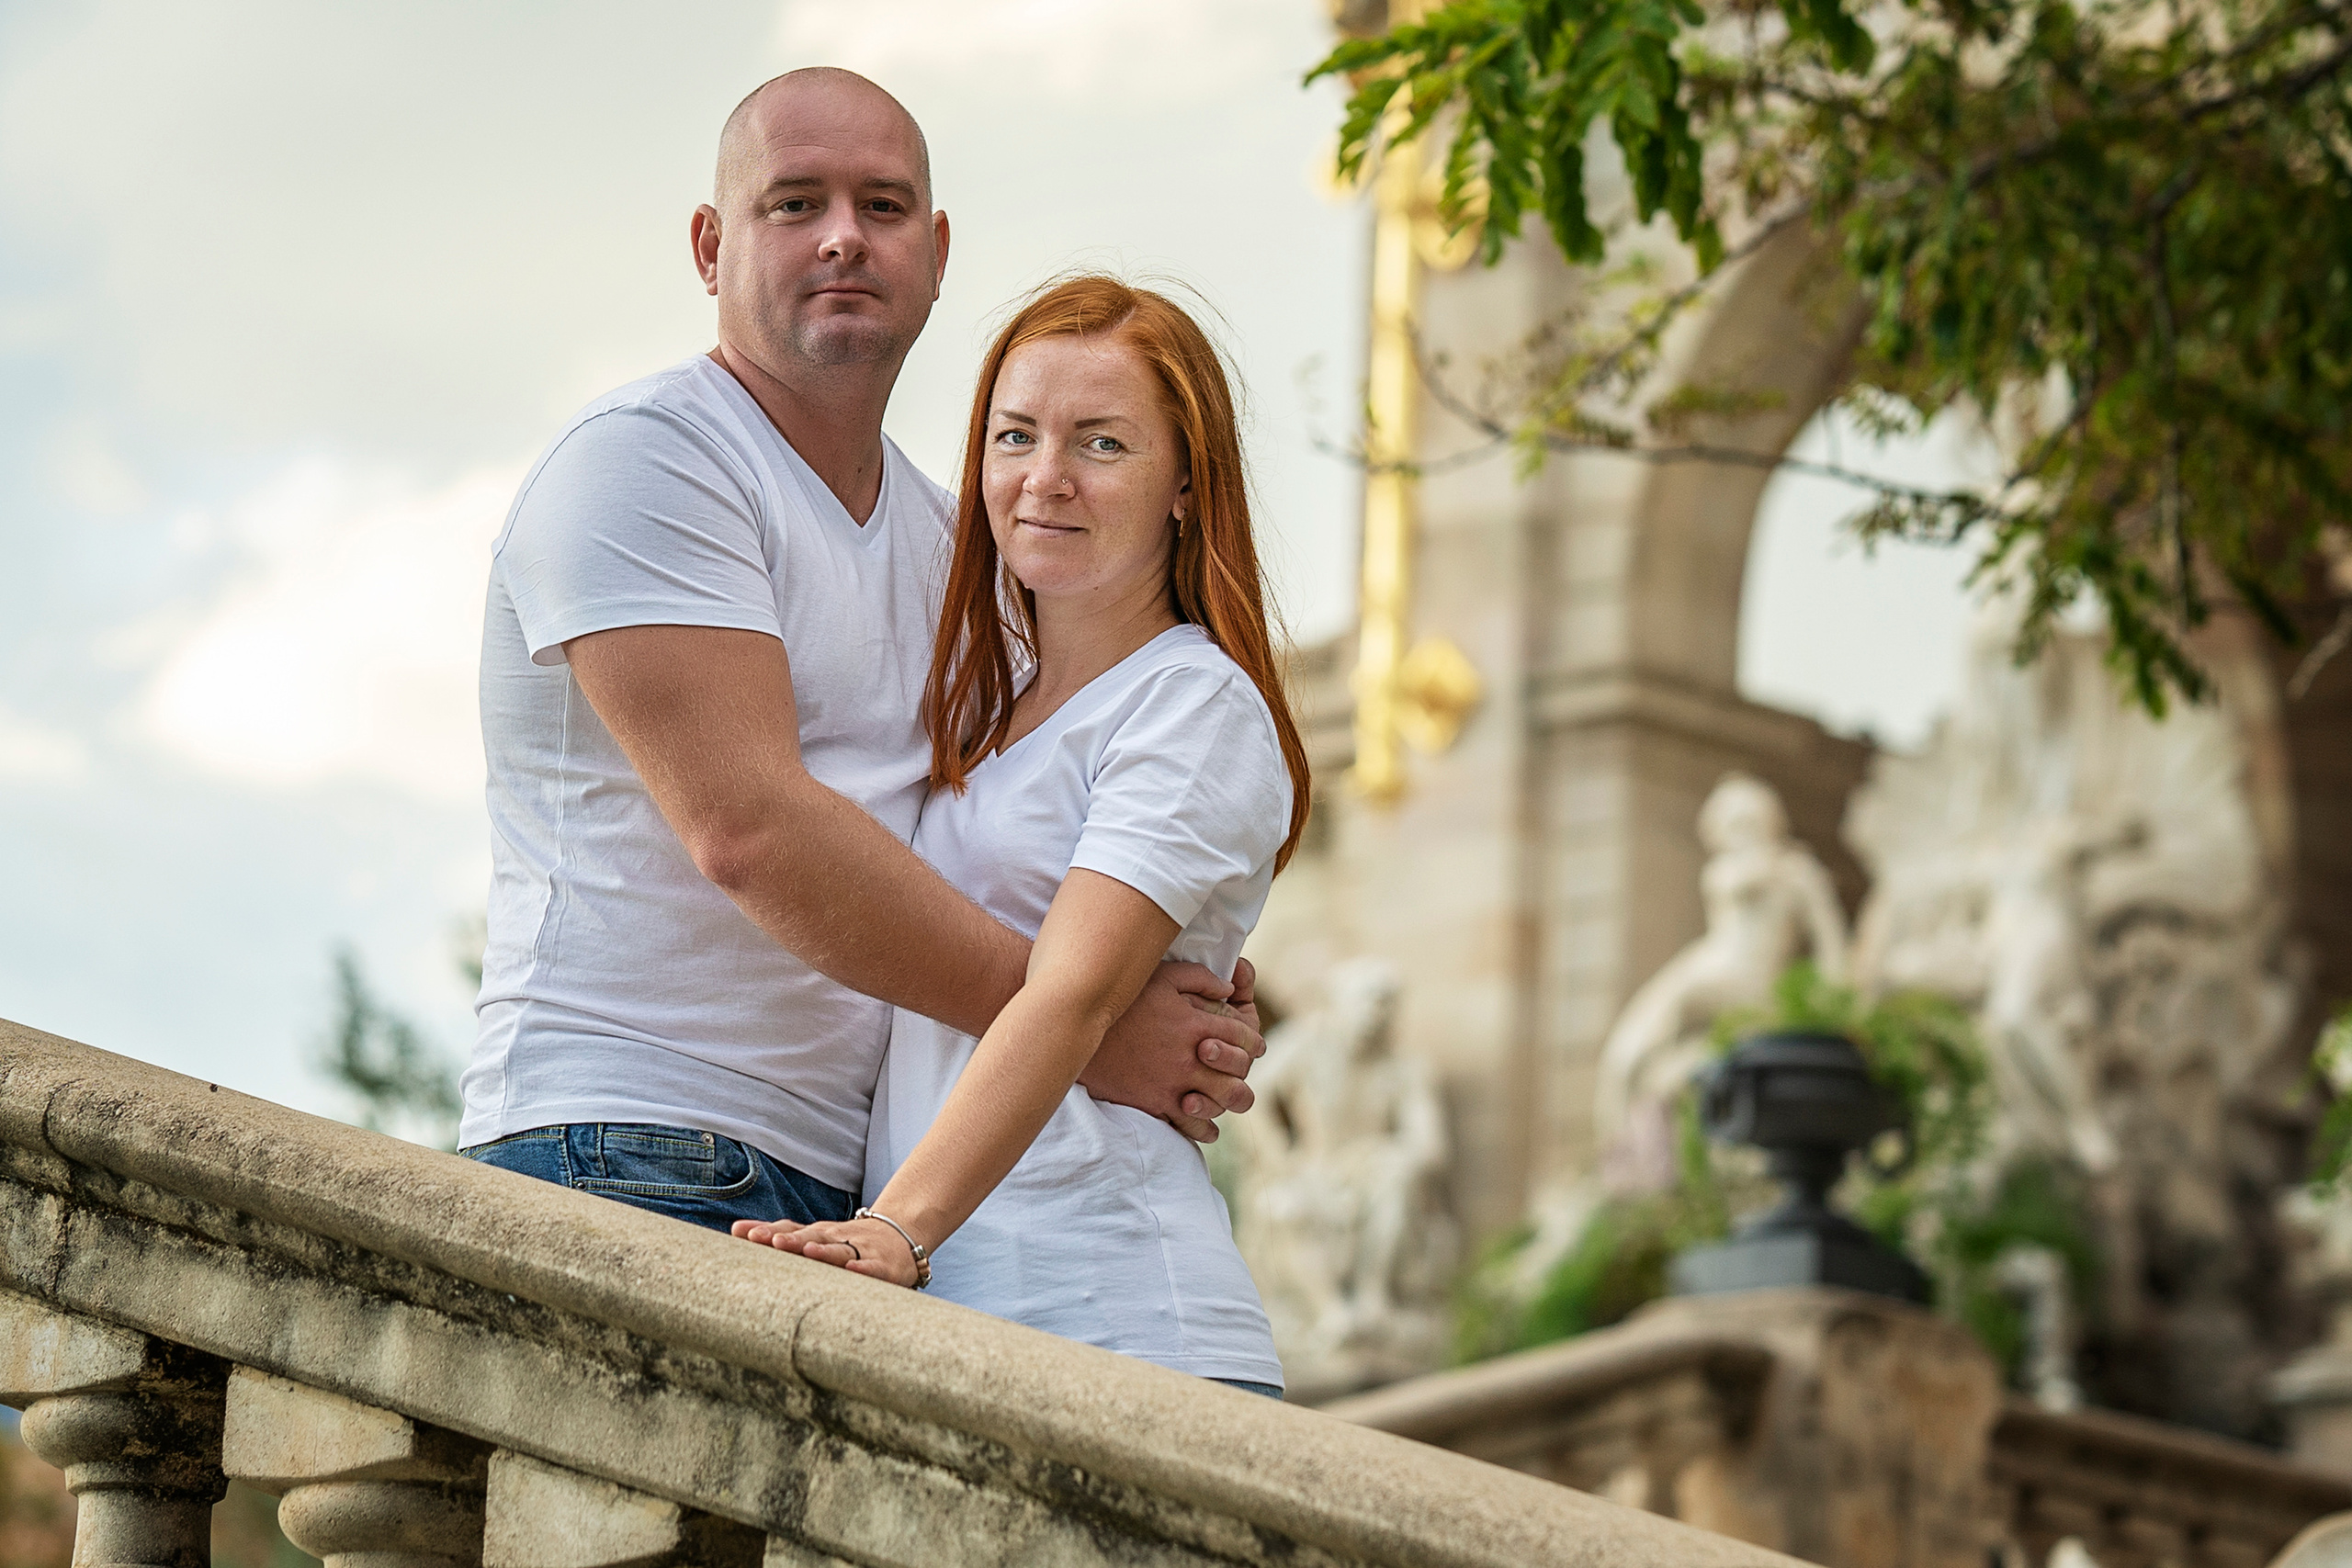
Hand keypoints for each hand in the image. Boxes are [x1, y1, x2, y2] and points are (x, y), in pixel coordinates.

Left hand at [730, 1215, 921, 1287]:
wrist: (899, 1235)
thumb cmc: (845, 1242)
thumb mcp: (813, 1237)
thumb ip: (778, 1234)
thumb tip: (735, 1230)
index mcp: (816, 1234)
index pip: (789, 1230)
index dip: (768, 1232)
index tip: (743, 1234)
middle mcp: (835, 1238)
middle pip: (811, 1237)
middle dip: (792, 1240)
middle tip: (771, 1242)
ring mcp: (860, 1250)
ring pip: (840, 1250)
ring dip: (824, 1251)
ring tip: (808, 1251)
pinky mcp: (882, 1266)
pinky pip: (872, 1268)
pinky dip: (863, 1269)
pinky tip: (853, 1271)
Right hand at [1079, 959, 1263, 1143]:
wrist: (1080, 1033)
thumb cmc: (1123, 1002)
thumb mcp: (1161, 977)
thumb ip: (1199, 978)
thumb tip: (1227, 988)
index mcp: (1196, 1025)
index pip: (1243, 1036)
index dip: (1253, 1040)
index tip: (1253, 1044)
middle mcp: (1190, 1059)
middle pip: (1239, 1072)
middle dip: (1245, 1069)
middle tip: (1241, 1068)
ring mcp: (1174, 1086)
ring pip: (1222, 1103)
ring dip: (1230, 1100)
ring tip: (1228, 1097)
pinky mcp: (1155, 1105)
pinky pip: (1191, 1126)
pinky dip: (1204, 1128)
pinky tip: (1206, 1123)